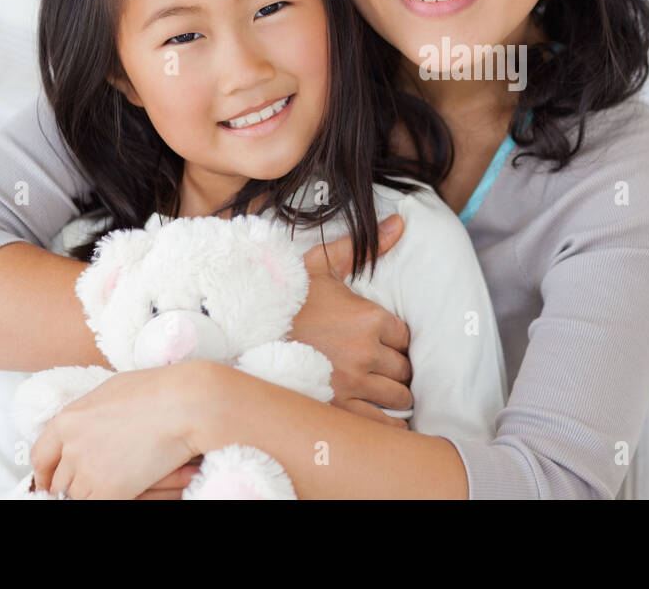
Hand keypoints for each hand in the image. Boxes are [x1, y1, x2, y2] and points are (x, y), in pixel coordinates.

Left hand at [30, 362, 202, 498]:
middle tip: (89, 478)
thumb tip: (83, 427)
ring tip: (111, 480)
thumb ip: (87, 414)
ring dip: (90, 490)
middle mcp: (72, 447)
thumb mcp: (110, 391)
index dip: (44, 471)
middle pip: (60, 479)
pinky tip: (119, 490)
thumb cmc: (156, 391)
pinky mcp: (110, 490)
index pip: (41, 456)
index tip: (48, 479)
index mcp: (68, 420)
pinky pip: (94, 503)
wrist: (184, 405)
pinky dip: (104, 498)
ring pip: (77, 494)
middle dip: (72, 480)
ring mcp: (89, 470)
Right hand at [294, 214, 412, 427]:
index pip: (405, 337)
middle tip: (380, 368)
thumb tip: (400, 223)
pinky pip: (381, 424)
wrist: (243, 332)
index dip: (395, 341)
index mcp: (368, 318)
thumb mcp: (321, 267)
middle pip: (403, 369)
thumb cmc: (283, 299)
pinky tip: (383, 421)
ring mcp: (353, 384)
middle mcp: (366, 352)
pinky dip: (388, 425)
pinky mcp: (338, 409)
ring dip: (392, 395)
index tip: (382, 343)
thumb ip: (363, 247)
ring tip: (378, 391)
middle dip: (395, 368)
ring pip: (397, 396)